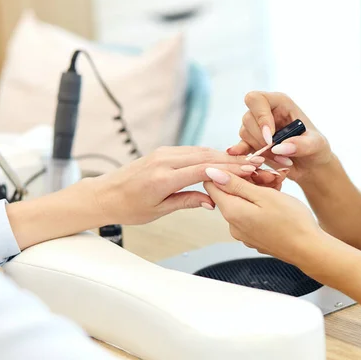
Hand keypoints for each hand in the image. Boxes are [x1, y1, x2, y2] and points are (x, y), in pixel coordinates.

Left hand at [90, 146, 260, 225]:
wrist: (104, 194)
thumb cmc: (128, 207)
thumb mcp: (160, 210)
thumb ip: (188, 201)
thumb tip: (213, 201)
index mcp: (163, 178)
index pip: (205, 170)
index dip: (230, 169)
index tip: (249, 169)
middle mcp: (164, 160)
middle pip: (207, 156)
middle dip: (233, 159)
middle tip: (255, 162)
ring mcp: (164, 153)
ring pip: (201, 151)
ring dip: (224, 155)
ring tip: (245, 161)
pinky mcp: (163, 152)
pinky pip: (191, 151)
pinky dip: (209, 154)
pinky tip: (222, 159)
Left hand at [203, 168, 324, 264]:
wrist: (309, 249)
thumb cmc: (292, 222)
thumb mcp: (264, 195)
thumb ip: (236, 184)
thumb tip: (211, 173)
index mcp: (232, 212)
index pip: (212, 184)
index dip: (229, 171)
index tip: (249, 167)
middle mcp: (233, 225)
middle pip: (230, 193)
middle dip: (247, 180)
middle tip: (270, 176)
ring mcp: (244, 234)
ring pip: (243, 203)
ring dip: (257, 192)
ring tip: (278, 188)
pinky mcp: (254, 238)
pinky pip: (251, 215)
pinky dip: (261, 205)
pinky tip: (278, 202)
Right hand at [228, 91, 332, 181]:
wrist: (311, 166)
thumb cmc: (316, 149)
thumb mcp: (316, 145)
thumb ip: (301, 144)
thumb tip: (278, 147)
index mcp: (280, 103)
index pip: (257, 99)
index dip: (260, 117)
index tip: (270, 138)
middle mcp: (266, 111)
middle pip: (248, 118)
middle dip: (261, 139)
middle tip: (279, 154)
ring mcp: (257, 126)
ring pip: (244, 133)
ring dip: (260, 150)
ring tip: (281, 160)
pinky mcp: (252, 143)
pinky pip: (241, 145)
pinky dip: (244, 153)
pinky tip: (248, 159)